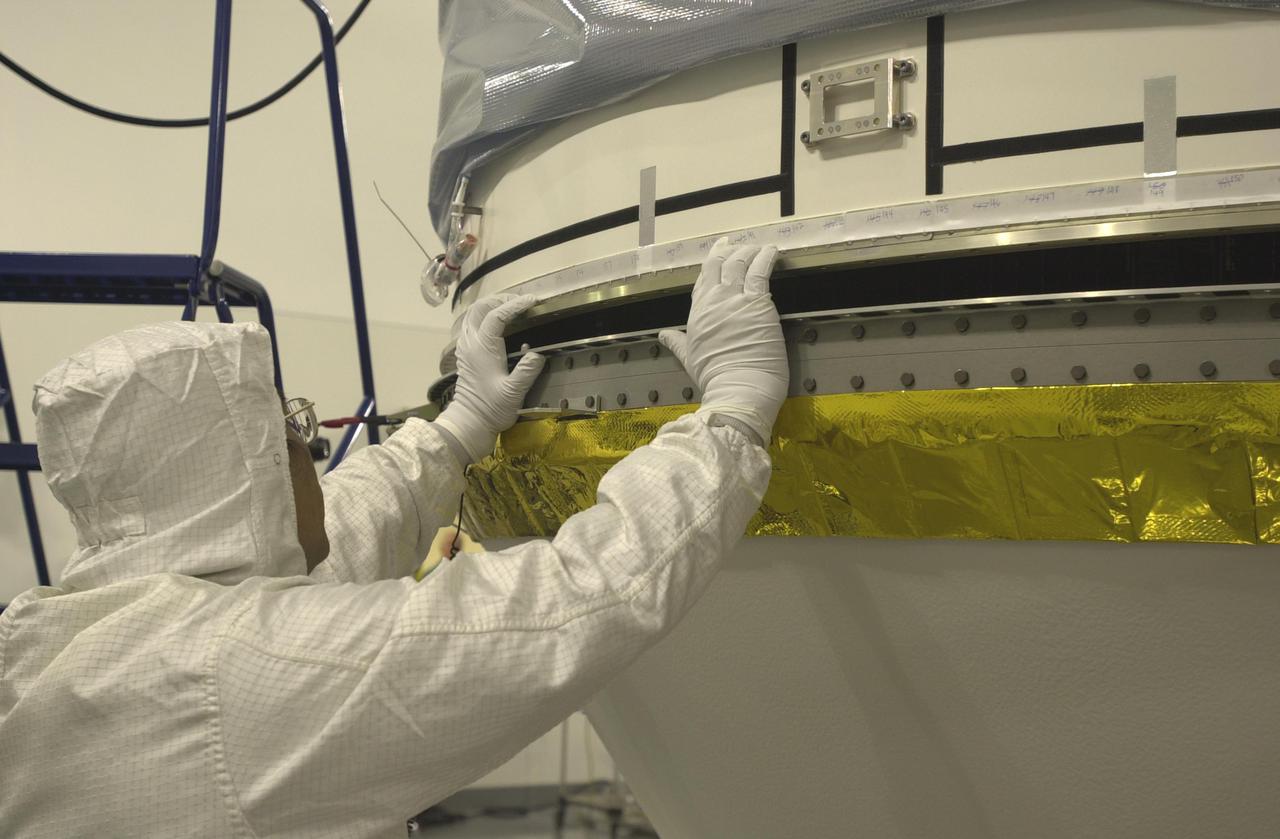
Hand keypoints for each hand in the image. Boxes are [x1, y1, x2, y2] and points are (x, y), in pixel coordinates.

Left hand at [436, 294, 544, 461]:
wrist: (470, 422)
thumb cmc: (490, 408)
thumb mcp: (513, 392)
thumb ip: (527, 371)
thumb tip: (538, 354)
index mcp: (482, 347)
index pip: (497, 315)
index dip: (515, 304)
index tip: (533, 301)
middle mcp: (470, 343)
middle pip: (479, 308)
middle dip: (500, 300)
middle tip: (521, 303)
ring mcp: (465, 347)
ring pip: (472, 315)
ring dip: (490, 307)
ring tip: (512, 309)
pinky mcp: (465, 354)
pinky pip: (471, 326)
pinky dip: (484, 318)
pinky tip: (499, 326)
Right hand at [659, 238, 787, 442]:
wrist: (737, 388)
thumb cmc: (715, 378)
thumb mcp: (689, 359)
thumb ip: (677, 343)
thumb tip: (663, 335)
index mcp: (697, 314)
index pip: (702, 282)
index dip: (711, 265)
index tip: (718, 252)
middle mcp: (713, 302)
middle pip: (718, 266)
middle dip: (728, 251)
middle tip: (738, 244)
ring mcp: (735, 300)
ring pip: (739, 263)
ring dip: (748, 251)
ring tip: (758, 247)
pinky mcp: (758, 303)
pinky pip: (760, 271)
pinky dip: (766, 257)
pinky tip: (772, 250)